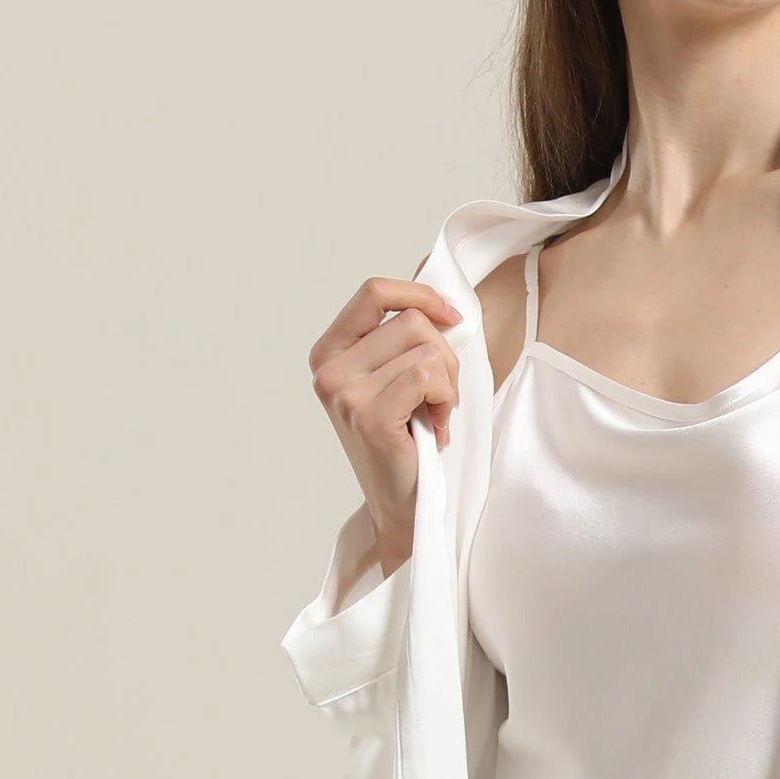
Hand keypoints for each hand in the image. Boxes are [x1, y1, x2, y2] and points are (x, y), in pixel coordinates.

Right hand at [309, 274, 463, 573]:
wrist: (405, 508)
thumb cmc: (410, 441)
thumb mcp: (401, 377)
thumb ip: (406, 332)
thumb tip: (431, 270)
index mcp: (330, 352)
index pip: (374, 291)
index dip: (420, 295)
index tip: (450, 318)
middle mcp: (329, 369)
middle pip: (410, 320)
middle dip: (444, 354)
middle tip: (440, 396)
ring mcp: (344, 392)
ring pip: (425, 347)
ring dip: (447, 382)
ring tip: (435, 414)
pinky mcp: (368, 415)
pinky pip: (427, 375)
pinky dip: (445, 400)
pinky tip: (435, 428)